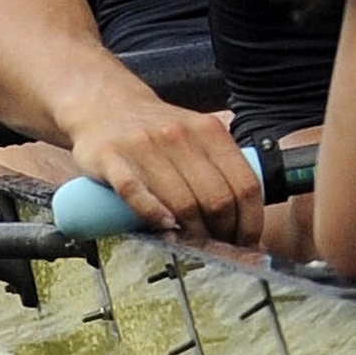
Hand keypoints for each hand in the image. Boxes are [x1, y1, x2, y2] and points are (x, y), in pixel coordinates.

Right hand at [62, 90, 261, 244]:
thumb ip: (220, 166)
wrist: (105, 105)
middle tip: (218, 249)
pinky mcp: (110, 157)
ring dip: (191, 233)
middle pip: (216, 198)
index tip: (246, 241)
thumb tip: (247, 216)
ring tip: (194, 246)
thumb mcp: (198, 135)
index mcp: (210, 131)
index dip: (250, 220)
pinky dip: (153, 215)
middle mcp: (181, 136)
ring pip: (181, 201)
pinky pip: (135, 192)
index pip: (245, 184)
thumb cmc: (157, 130)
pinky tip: (163, 227)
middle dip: (222, 232)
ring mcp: (144, 146)